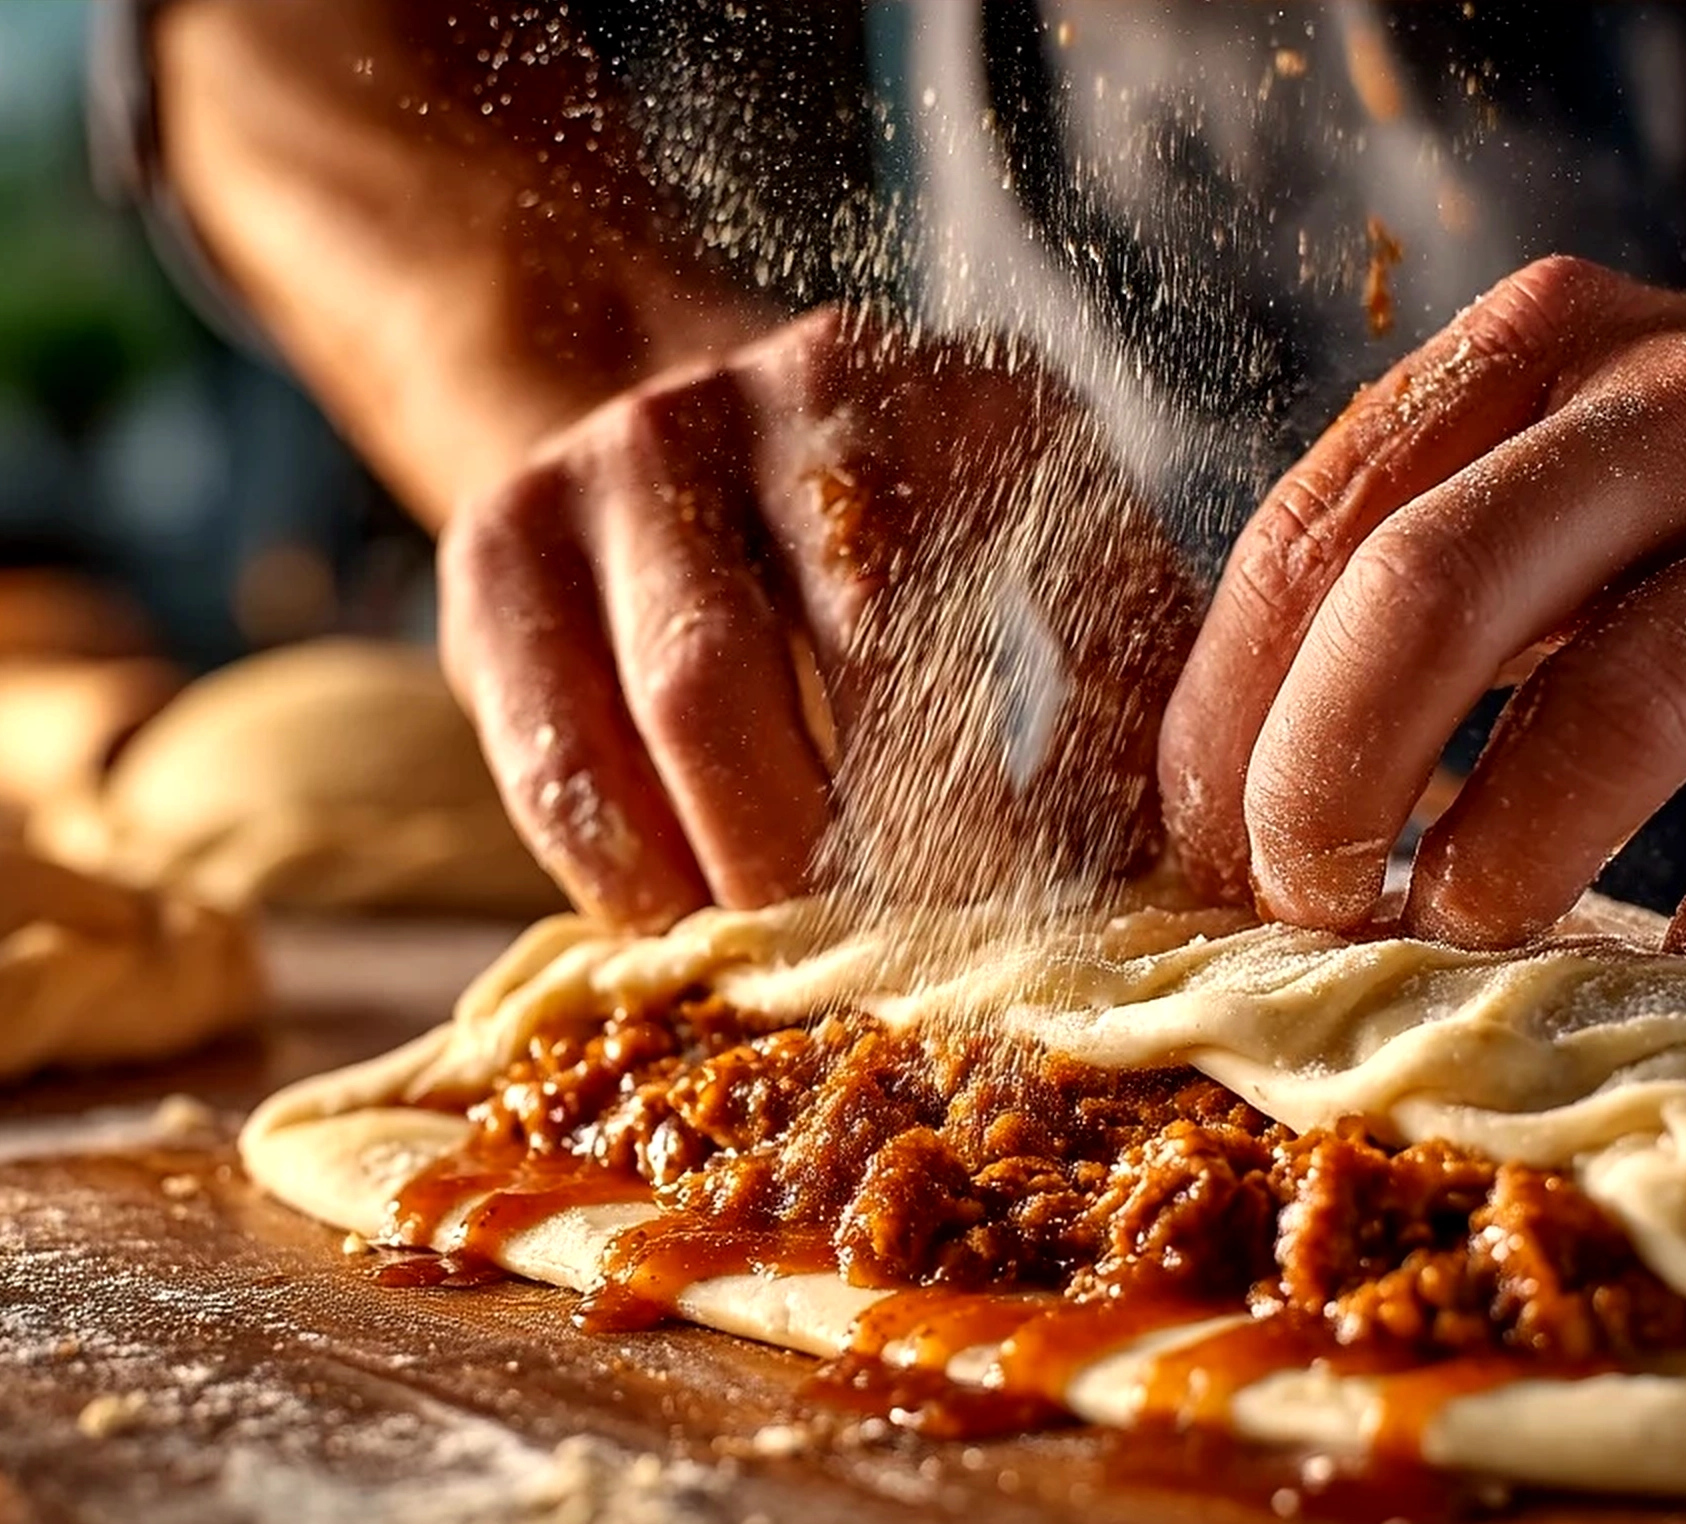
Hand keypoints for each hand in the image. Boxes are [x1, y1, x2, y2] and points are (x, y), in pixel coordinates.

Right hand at [440, 307, 1198, 924]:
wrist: (664, 426)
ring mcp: (621, 454)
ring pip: (692, 694)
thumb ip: (1116, 679)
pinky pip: (553, 745)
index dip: (1025, 777)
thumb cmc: (895, 548)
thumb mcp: (1034, 554)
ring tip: (804, 970)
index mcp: (951, 389)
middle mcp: (778, 388)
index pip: (1017, 597)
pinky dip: (623, 869)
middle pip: (854, 640)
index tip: (1043, 924)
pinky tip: (680, 933)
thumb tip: (1193, 865)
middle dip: (901, 840)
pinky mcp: (493, 541)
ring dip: (761, 867)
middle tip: (931, 973)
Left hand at [1160, 255, 1685, 985]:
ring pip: (1623, 701)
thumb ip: (1401, 583)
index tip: (1204, 853)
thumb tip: (1216, 801)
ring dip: (1500, 859)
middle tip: (1302, 908)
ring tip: (1456, 940)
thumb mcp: (1566, 486)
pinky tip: (1682, 973)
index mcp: (1546, 348)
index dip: (1226, 716)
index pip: (1316, 531)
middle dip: (1323, 777)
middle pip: (1431, 591)